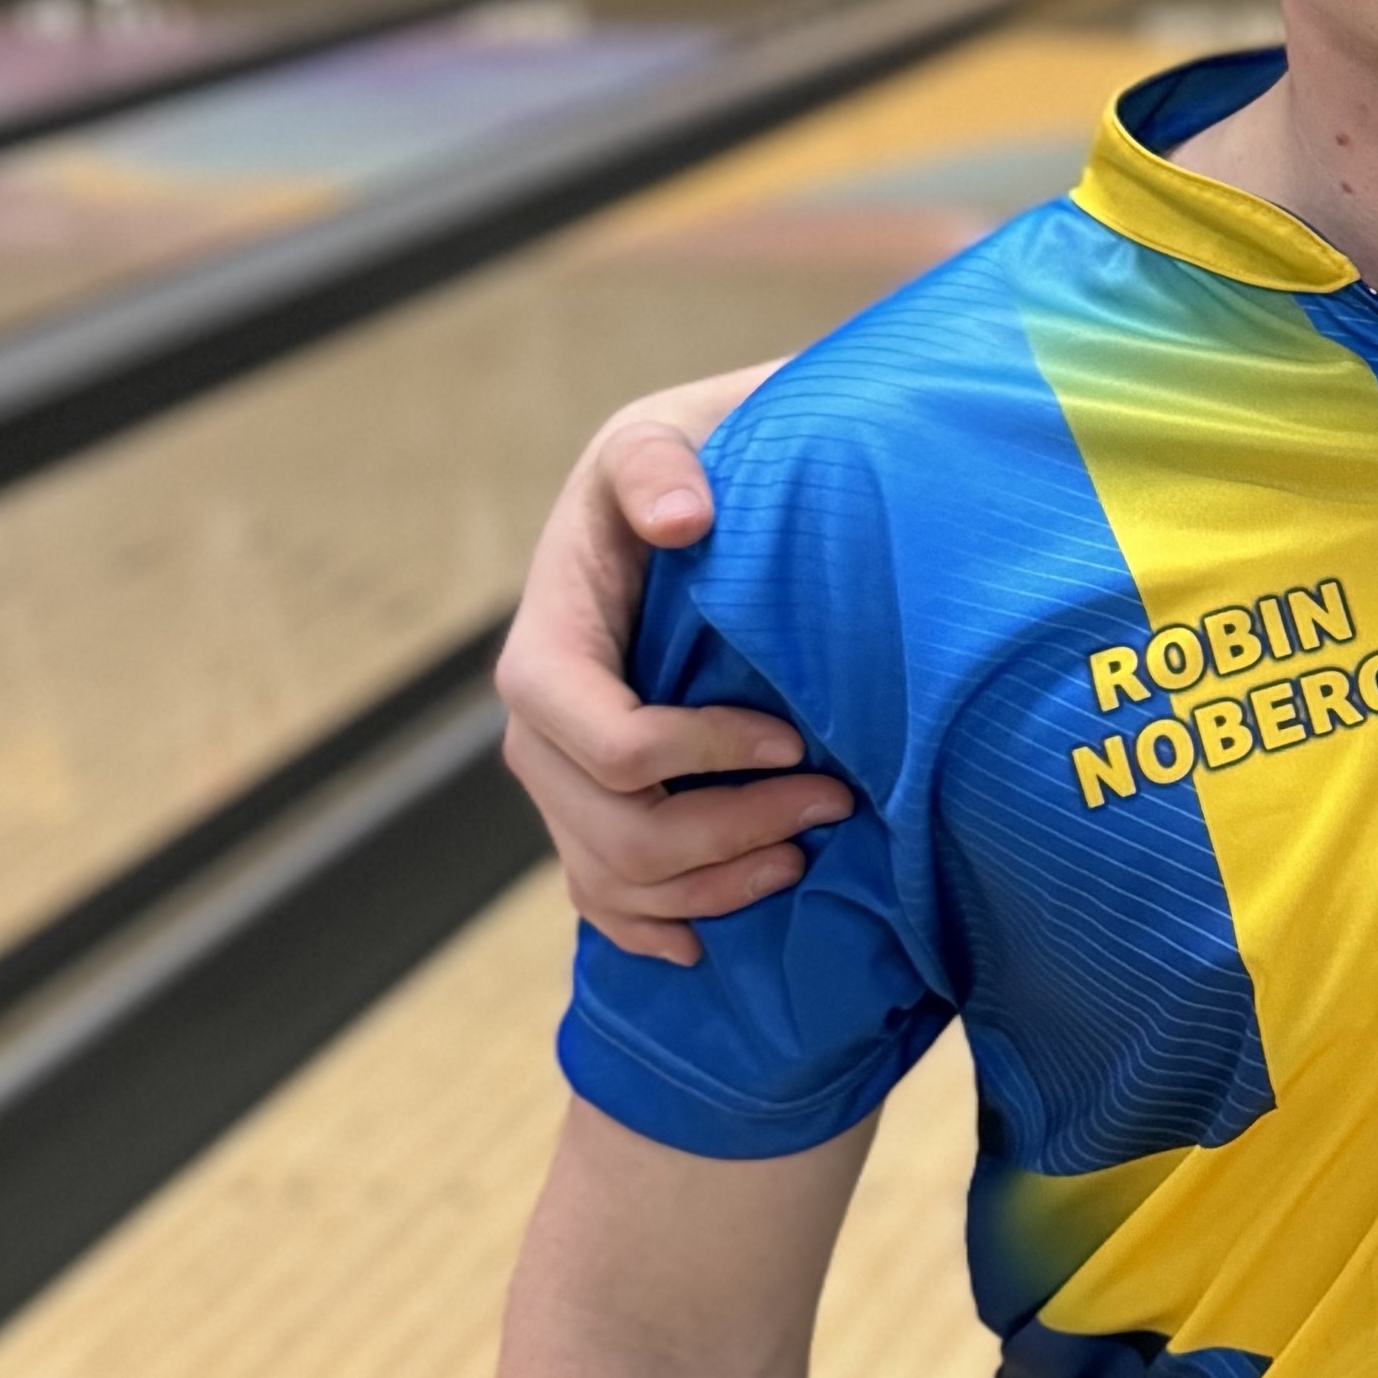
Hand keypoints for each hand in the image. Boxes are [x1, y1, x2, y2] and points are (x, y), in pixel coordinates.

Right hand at [493, 363, 833, 966]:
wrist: (692, 494)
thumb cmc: (692, 460)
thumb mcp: (670, 433)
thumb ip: (660, 464)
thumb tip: (681, 519)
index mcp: (552, 636)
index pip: (596, 735)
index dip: (688, 756)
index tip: (789, 742)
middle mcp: (542, 721)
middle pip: (609, 827)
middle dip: (723, 833)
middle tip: (835, 806)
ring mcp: (562, 774)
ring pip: (610, 876)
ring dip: (708, 888)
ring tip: (803, 860)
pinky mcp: (591, 803)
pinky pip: (598, 896)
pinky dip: (650, 929)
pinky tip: (708, 943)